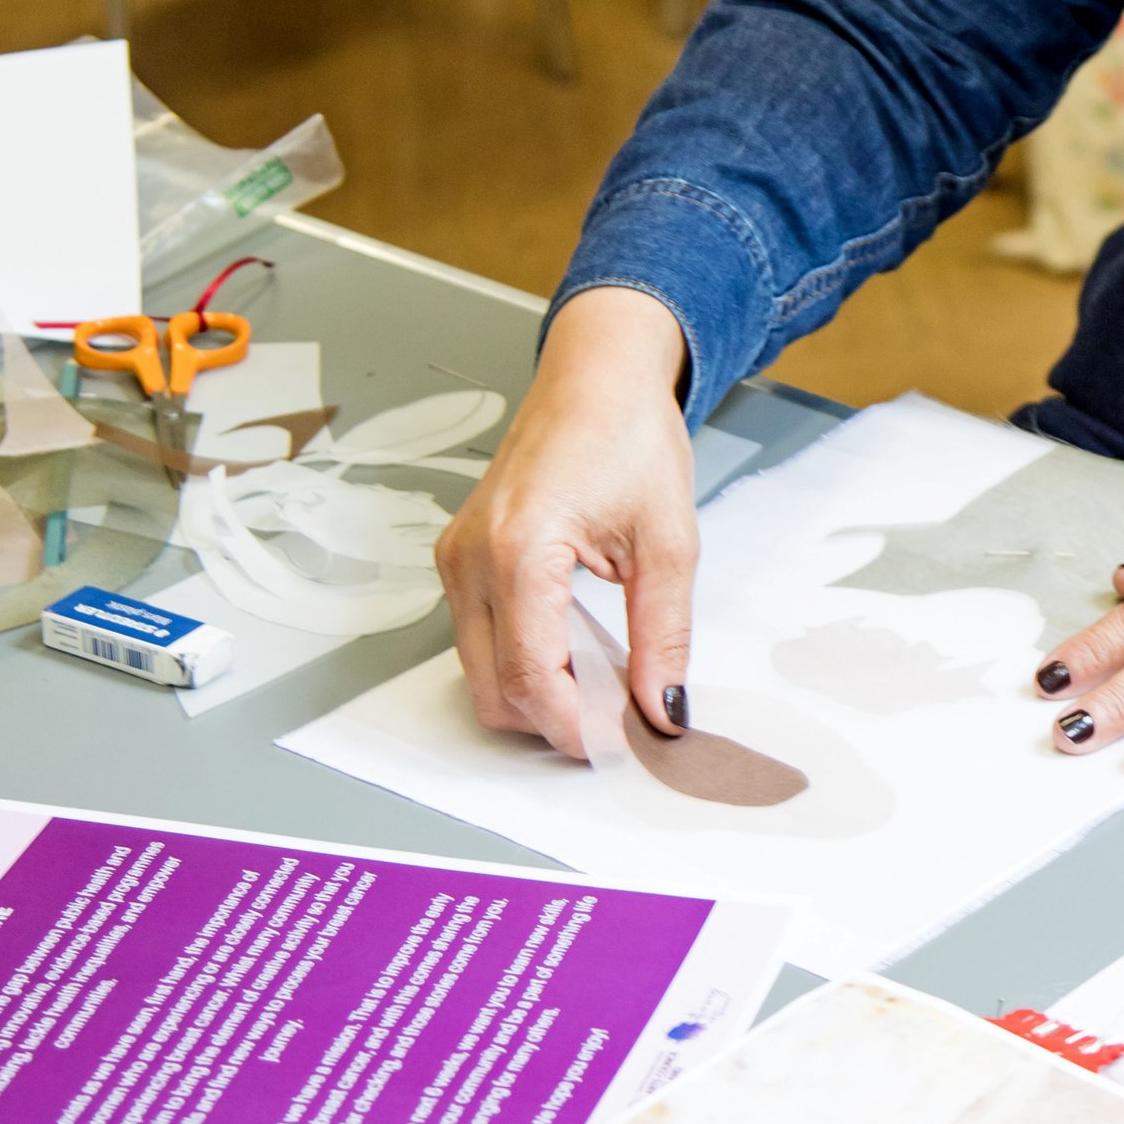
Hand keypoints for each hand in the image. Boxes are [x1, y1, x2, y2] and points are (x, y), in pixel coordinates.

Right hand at [436, 286, 696, 757]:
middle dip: (552, 720)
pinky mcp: (458, 558)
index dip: (574, 726)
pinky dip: (520, 661)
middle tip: (618, 725)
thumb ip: (664, 635)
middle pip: (493, 687)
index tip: (620, 746)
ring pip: (478, 670)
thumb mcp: (668, 543)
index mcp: (519, 547)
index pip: (530, 673)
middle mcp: (471, 556)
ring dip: (534, 694)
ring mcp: (456, 557)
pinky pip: (477, 637)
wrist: (596, 376)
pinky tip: (574, 653)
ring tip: (602, 688)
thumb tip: (663, 710)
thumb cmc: (629, 436)